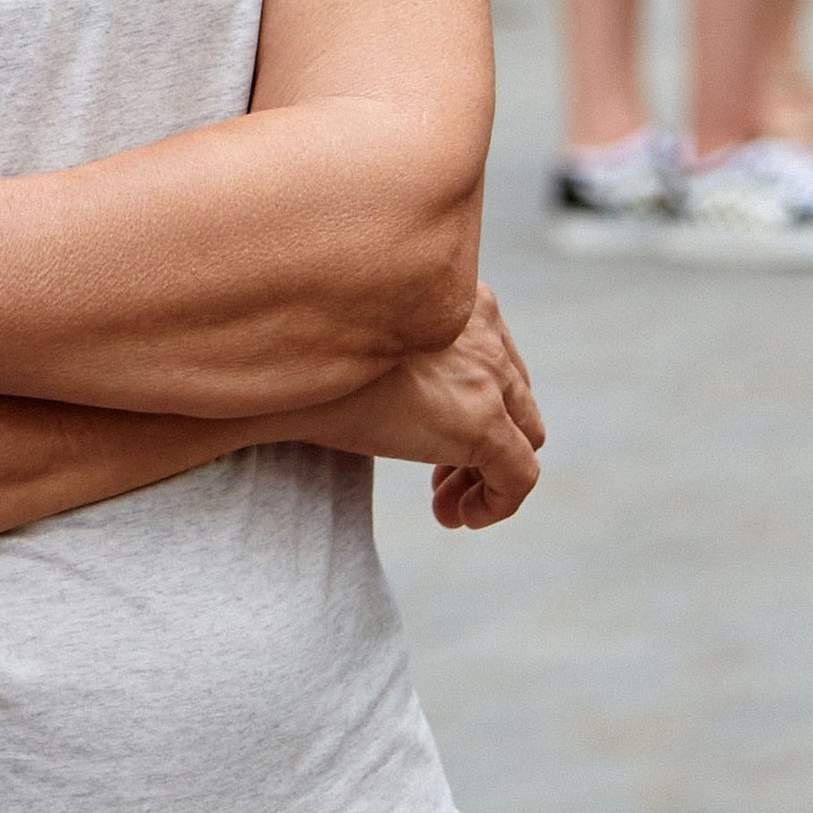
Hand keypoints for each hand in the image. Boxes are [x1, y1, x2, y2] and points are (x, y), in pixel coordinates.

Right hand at [285, 284, 544, 528]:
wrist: (286, 367)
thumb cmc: (308, 353)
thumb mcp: (367, 333)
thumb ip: (407, 349)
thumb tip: (411, 395)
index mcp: (457, 293)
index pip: (495, 354)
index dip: (476, 400)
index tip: (434, 437)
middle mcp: (483, 326)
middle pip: (516, 396)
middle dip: (484, 442)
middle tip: (438, 479)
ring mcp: (488, 374)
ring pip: (525, 435)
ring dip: (487, 474)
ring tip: (445, 505)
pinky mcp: (483, 424)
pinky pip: (520, 476)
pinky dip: (499, 503)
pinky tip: (457, 518)